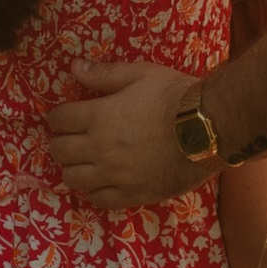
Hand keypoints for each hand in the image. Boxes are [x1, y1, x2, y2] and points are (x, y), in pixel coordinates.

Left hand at [46, 58, 201, 211]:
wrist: (208, 129)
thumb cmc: (175, 96)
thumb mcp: (141, 75)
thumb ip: (105, 74)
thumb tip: (74, 67)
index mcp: (98, 116)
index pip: (59, 119)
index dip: (58, 116)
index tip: (64, 116)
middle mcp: (100, 148)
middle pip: (60, 151)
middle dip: (61, 142)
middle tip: (71, 138)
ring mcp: (114, 174)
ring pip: (73, 178)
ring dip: (73, 168)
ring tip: (84, 161)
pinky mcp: (131, 194)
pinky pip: (99, 199)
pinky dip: (94, 191)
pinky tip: (102, 181)